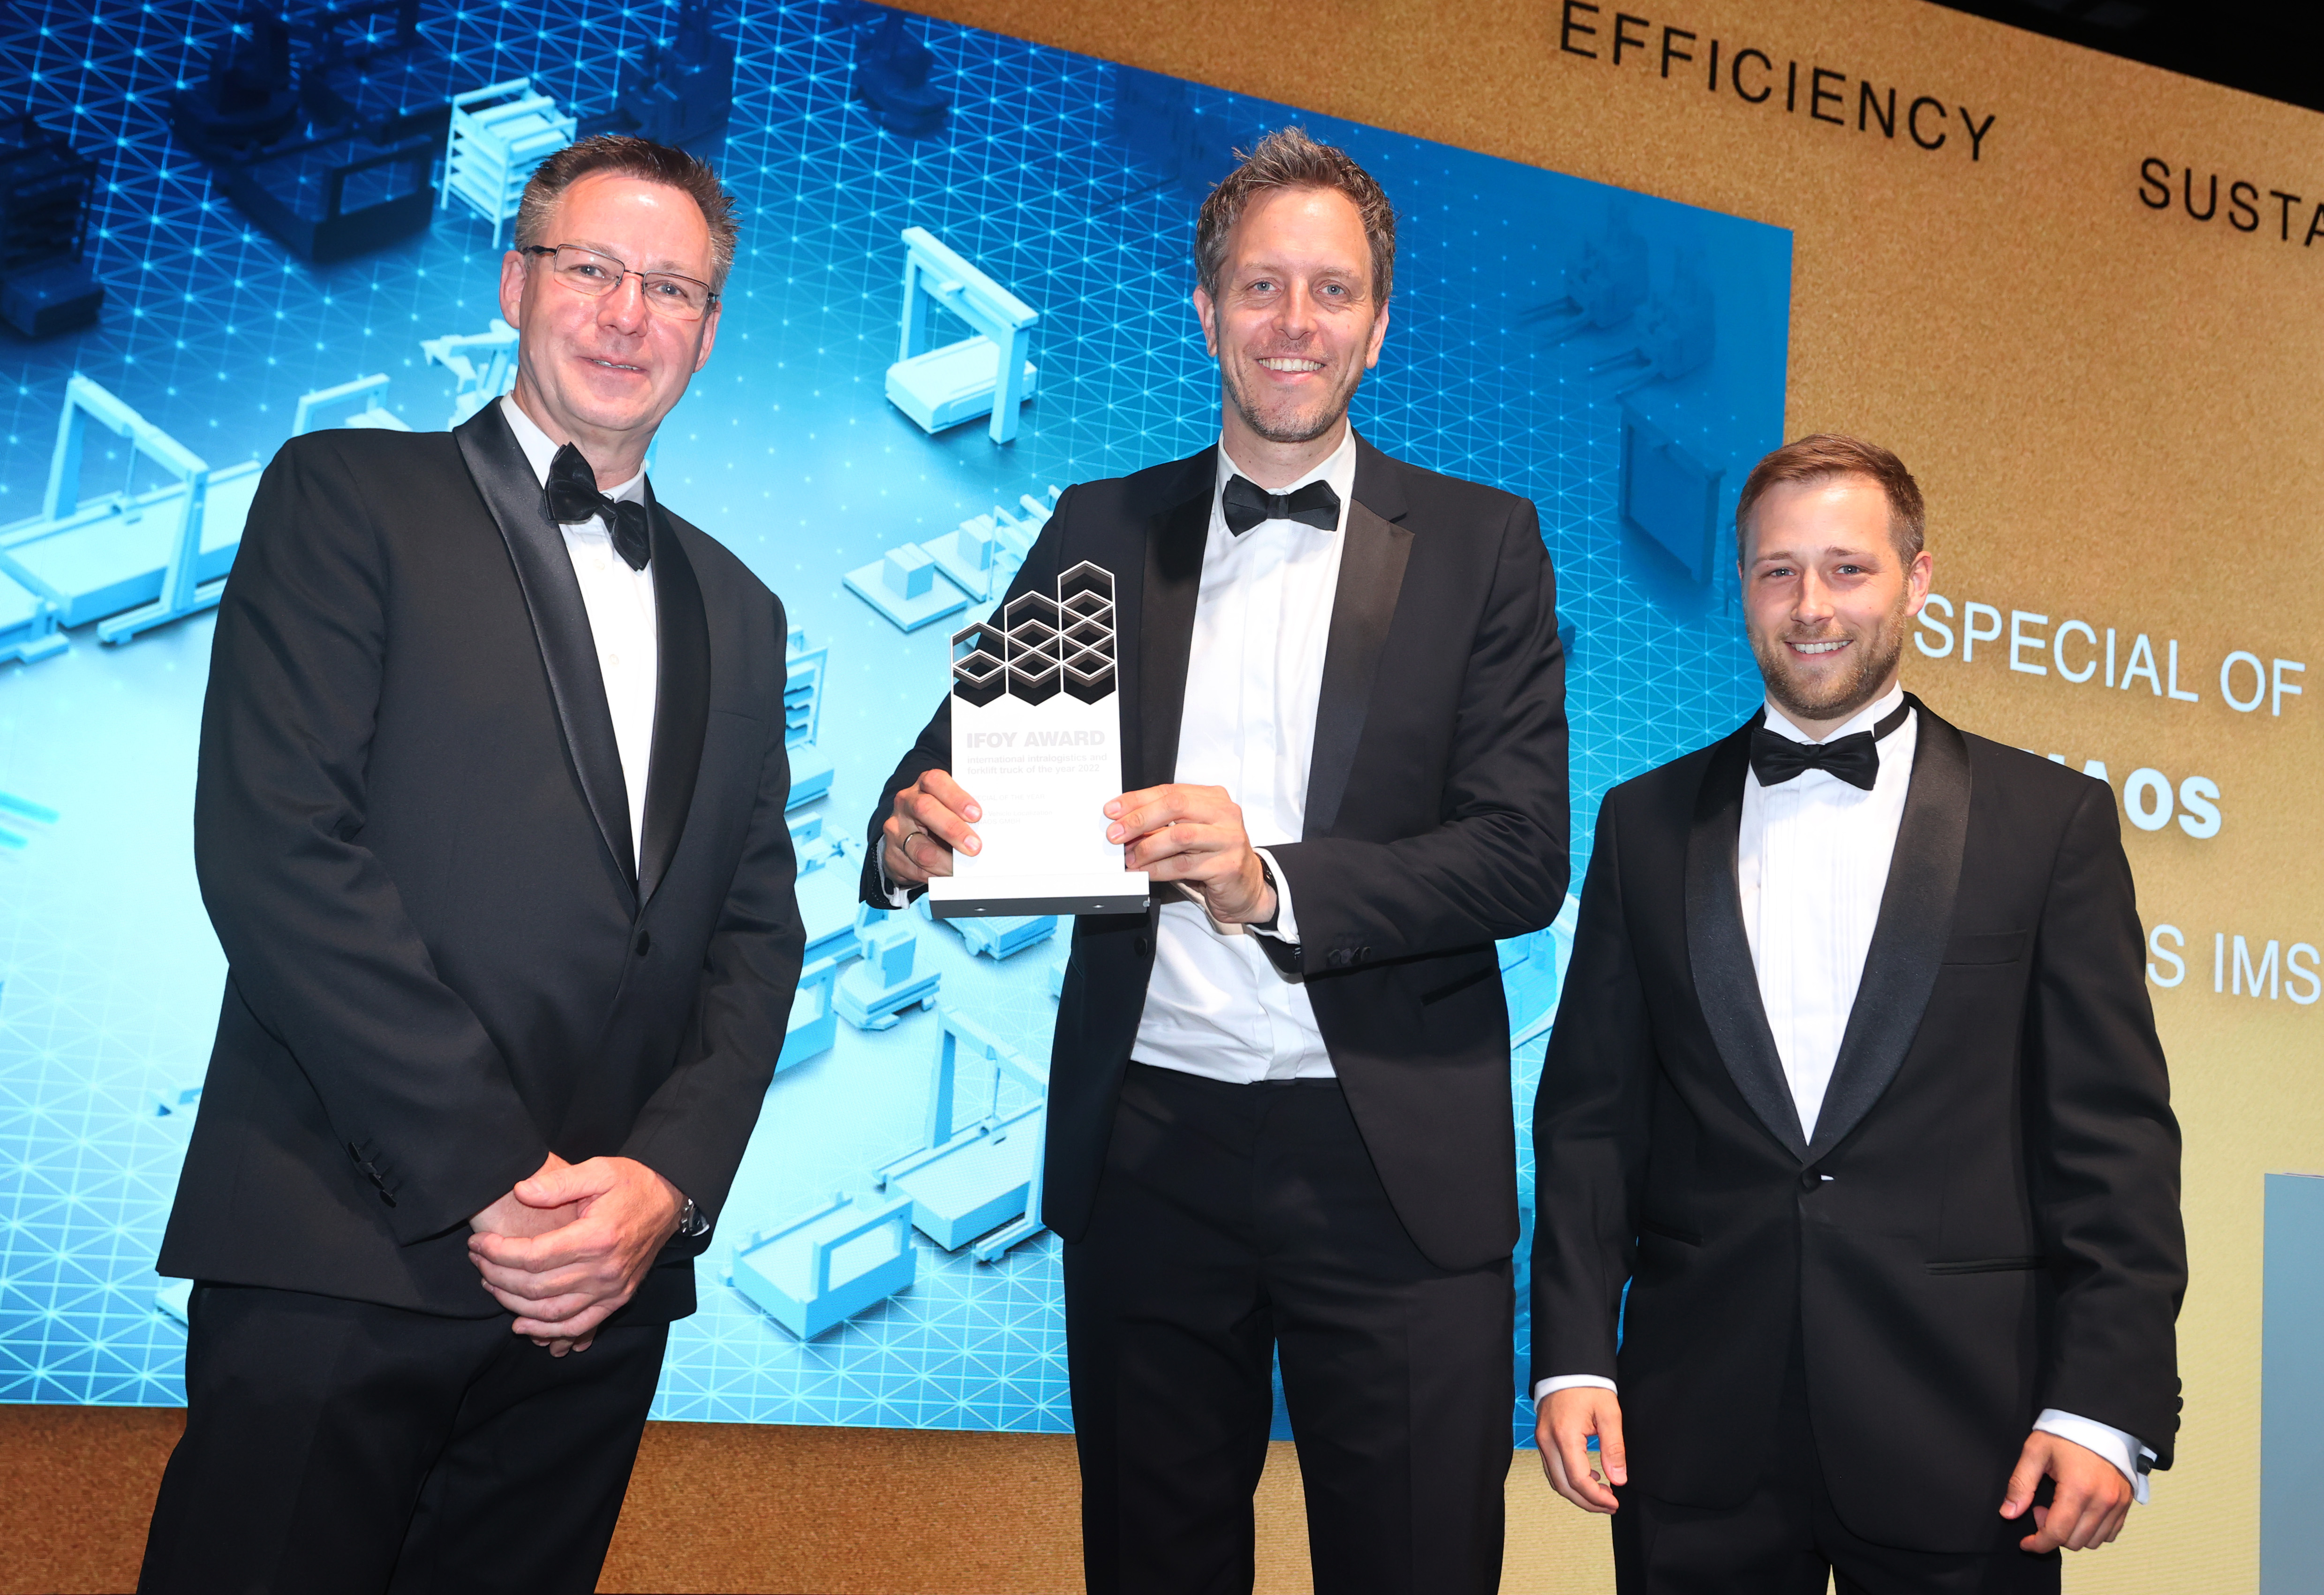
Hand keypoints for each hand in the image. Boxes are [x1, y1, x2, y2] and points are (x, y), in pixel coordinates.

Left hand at [466, 1156, 685, 1355]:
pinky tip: (522, 1325)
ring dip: (513, 1305)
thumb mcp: (597, 1170)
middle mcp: (605, 1270)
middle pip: (536, 1288)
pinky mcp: (618, 1299)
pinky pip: (578, 1325)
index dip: (498, 1253)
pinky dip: (548, 1333)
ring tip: (490, 1285)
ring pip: (551, 1313)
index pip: (533, 1257)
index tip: (478, 1243)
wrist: (669, 1198)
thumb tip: (520, 1191)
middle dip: (497, 1276)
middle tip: (477, 1261)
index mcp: (597, 1237)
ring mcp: (613, 1290)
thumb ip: (558, 1182)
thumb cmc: (631, 1182)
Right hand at [882, 769, 980, 887]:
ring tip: (965, 870)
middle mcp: (906, 802)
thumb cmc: (940, 816)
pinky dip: (936, 875)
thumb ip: (965, 812)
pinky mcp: (891, 853)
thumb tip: (992, 828)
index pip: (936, 781)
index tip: (976, 815)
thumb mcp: (950, 807)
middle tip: (975, 847)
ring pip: (921, 848)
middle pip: (925, 810)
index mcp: (925, 784)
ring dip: (947, 862)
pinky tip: (949, 876)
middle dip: (953, 830)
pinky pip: (915, 869)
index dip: (956, 797)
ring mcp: (896, 828)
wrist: (907, 834)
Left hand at [1104, 784, 1275, 925]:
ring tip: (1129, 857)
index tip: (1112, 810)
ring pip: (1180, 836)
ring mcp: (1229, 839)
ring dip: (1147, 847)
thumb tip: (1124, 824)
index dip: (1137, 799)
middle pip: (1176, 806)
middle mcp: (1225, 813)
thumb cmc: (1213, 856)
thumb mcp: (1190, 832)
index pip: (1170, 791)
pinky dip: (1158, 869)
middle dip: (1140, 819)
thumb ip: (1164, 824)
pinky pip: (1184, 865)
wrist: (1246, 888)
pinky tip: (1143, 872)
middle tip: (1116, 834)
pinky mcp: (1228, 865)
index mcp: (1214, 798)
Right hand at [1538, 1387, 1626, 1512]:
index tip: (1615, 1502)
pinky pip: (1552, 1469)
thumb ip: (1614, 1448)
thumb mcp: (1609, 1414)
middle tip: (1610, 1505)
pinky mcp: (1542, 1439)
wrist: (1567, 1367)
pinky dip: (1568, 1480)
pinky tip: (1587, 1475)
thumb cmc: (1588, 1387)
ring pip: (1555, 1480)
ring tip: (1601, 1493)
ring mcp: (1541, 1441)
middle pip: (1563, 1486)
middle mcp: (1547, 1442)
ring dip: (1577, 1493)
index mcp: (1564, 1436)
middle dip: (1587, 1502)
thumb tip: (1619, 1479)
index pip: (1578, 1479)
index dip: (1597, 1497)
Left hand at [2000, 1430, 2132, 1552]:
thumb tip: (2008, 1513)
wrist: (2099, 1421)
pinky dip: (2092, 1531)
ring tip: (2061, 1508)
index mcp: (2078, 1489)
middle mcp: (2102, 1501)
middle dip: (2052, 1534)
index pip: (2057, 1533)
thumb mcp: (2035, 1451)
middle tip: (2042, 1509)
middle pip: (2075, 1541)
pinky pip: (2109, 1534)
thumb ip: (2020, 1484)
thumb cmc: (2065, 1434)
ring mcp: (2117, 1504)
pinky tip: (2079, 1512)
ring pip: (2093, 1542)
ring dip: (2072, 1534)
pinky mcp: (2126, 1504)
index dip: (2038, 1543)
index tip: (2026, 1542)